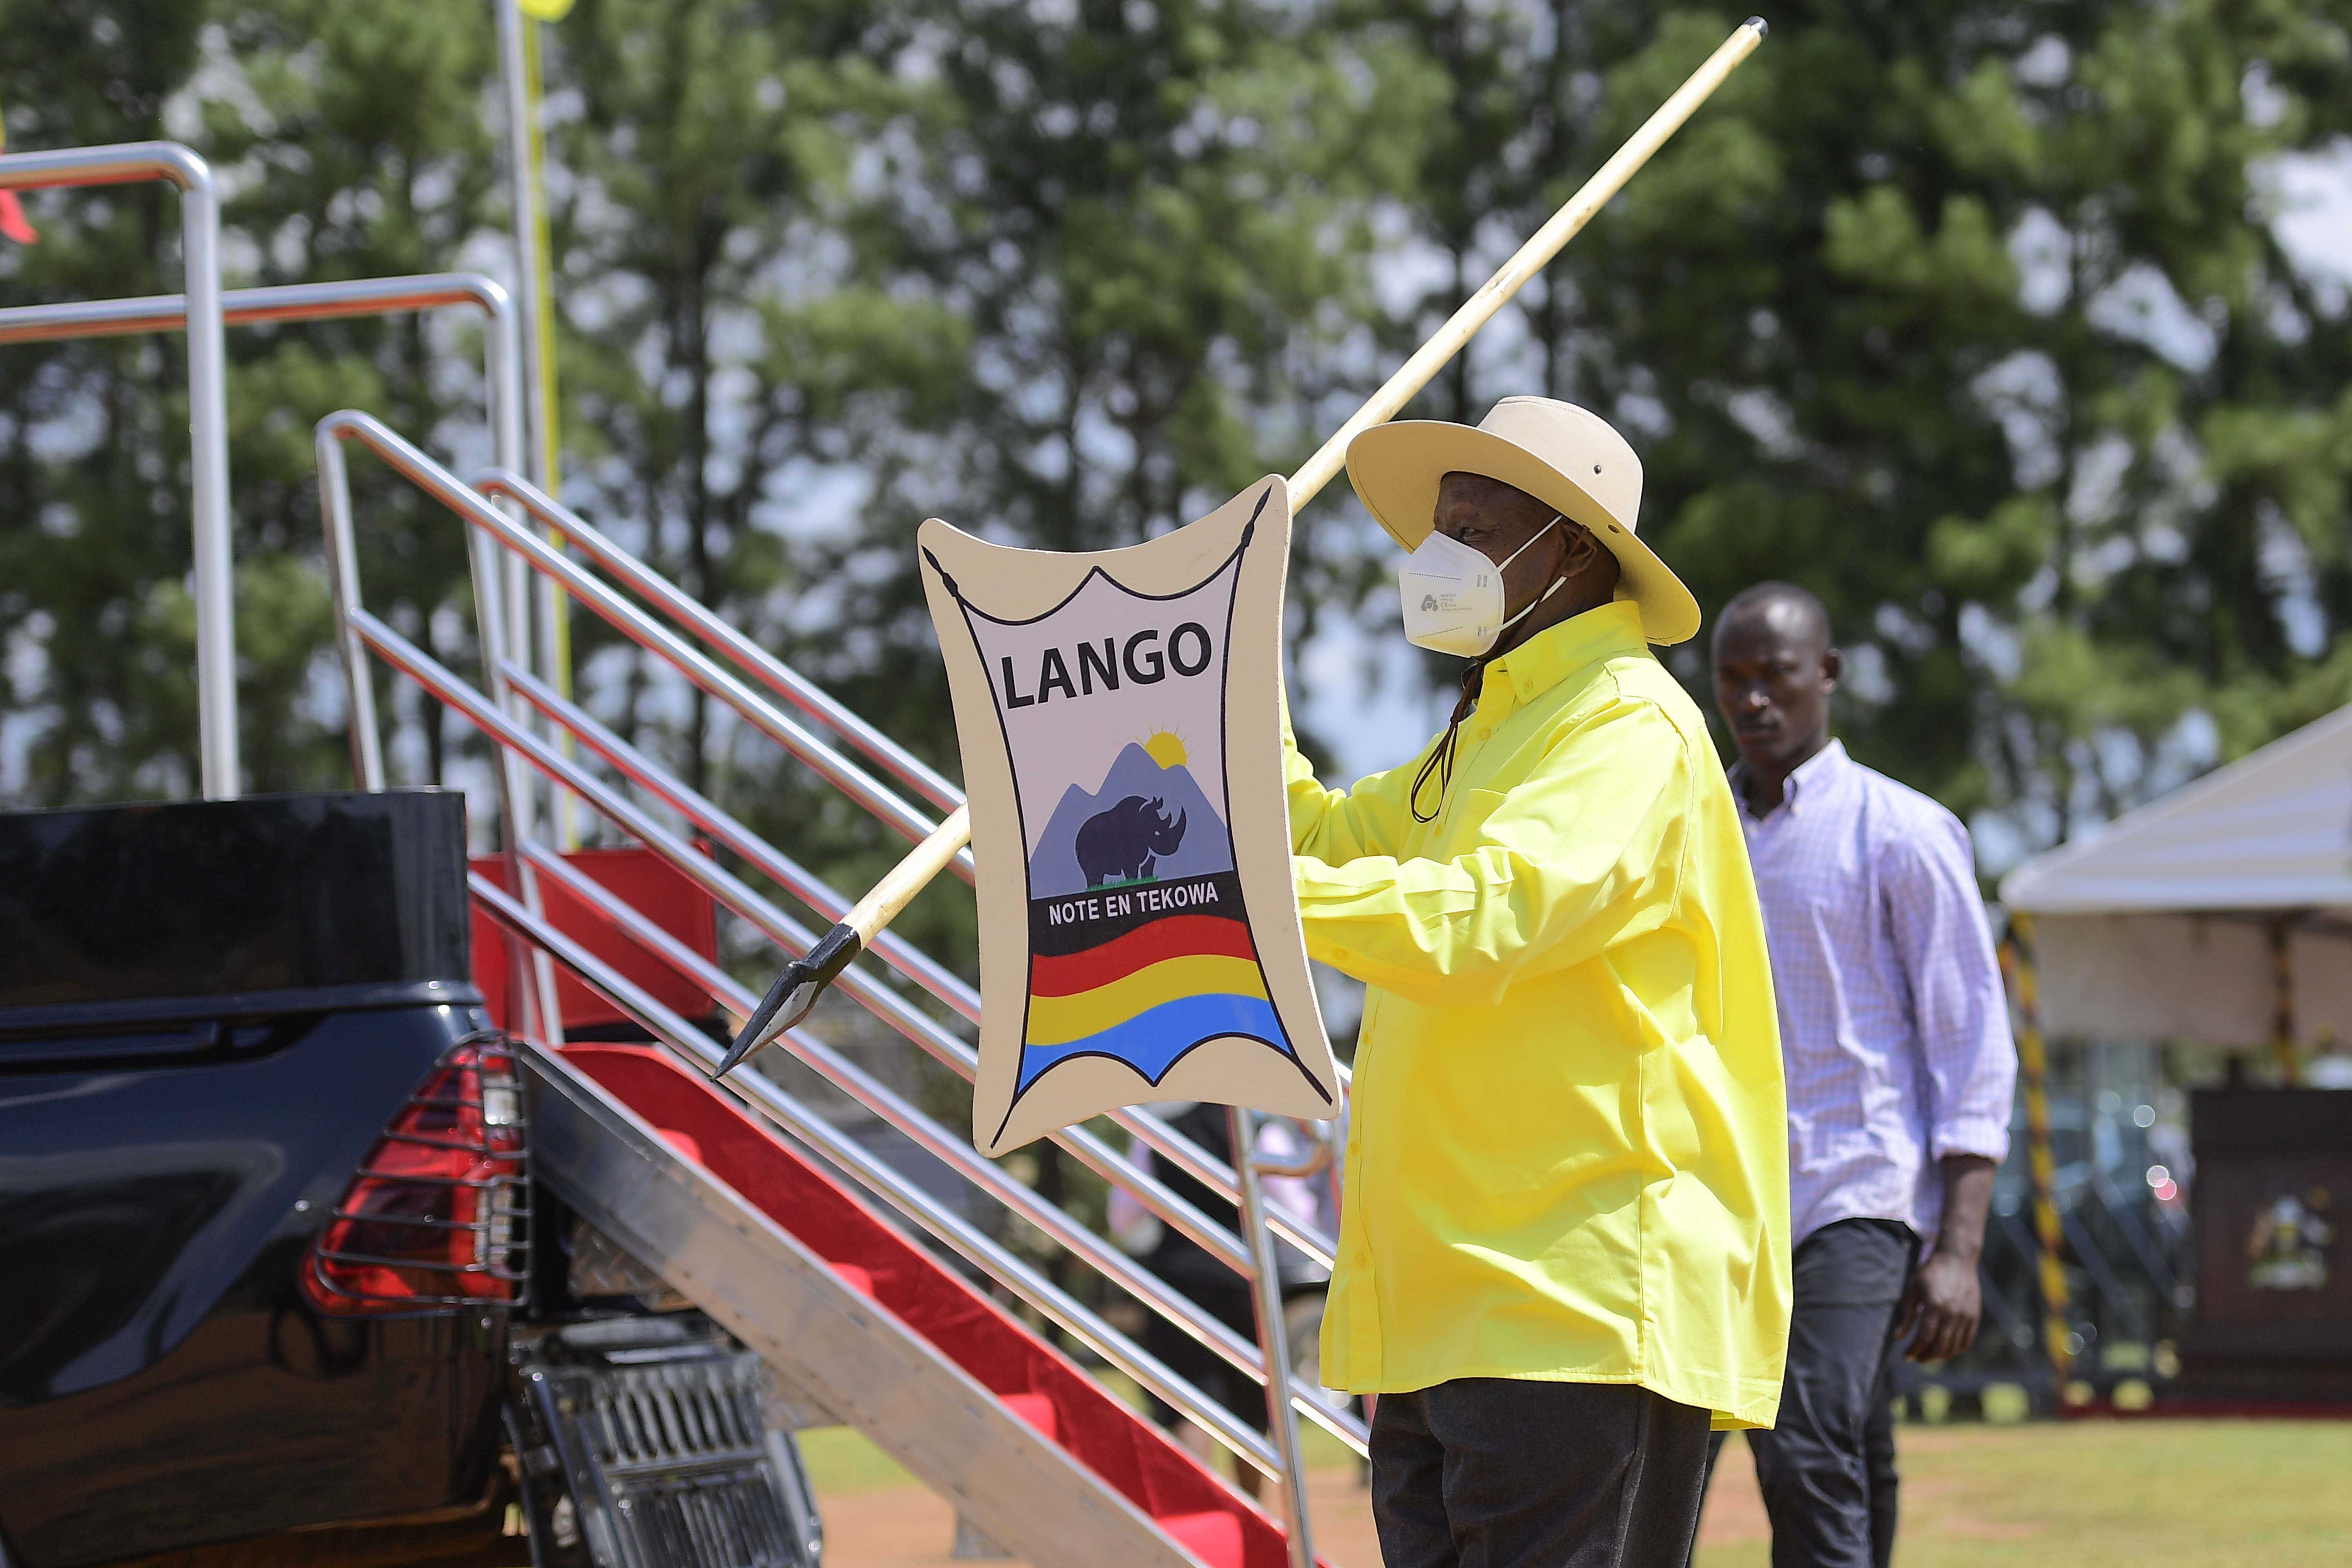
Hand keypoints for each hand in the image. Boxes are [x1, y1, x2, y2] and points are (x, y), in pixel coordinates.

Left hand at [1899, 1248, 1981, 1362]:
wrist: (1956, 1260)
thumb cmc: (1930, 1274)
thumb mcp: (1913, 1290)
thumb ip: (1907, 1315)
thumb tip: (1899, 1337)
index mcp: (1935, 1306)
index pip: (1924, 1338)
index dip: (1914, 1350)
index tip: (1906, 1356)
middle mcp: (1953, 1314)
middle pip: (1940, 1346)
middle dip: (1926, 1356)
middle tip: (1917, 1359)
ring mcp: (1966, 1316)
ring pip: (1954, 1347)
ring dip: (1940, 1356)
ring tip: (1929, 1355)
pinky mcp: (1975, 1317)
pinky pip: (1967, 1342)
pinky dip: (1956, 1350)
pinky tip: (1945, 1350)